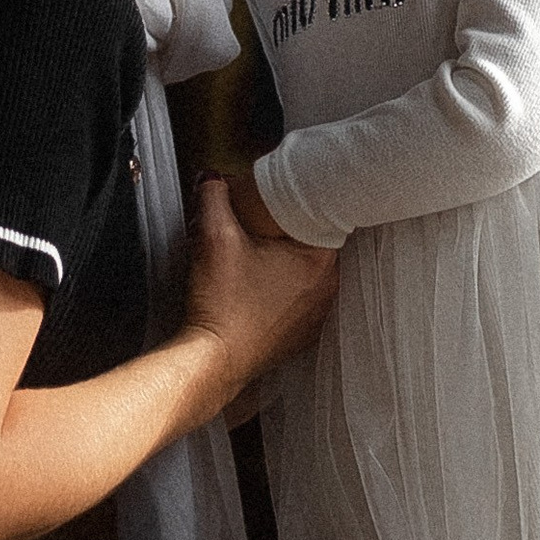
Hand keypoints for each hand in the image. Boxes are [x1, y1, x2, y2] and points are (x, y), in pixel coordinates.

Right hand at [184, 170, 335, 393]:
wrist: (212, 360)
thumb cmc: (221, 305)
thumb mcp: (214, 238)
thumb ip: (214, 197)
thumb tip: (212, 178)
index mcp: (320, 263)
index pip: (325, 217)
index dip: (300, 203)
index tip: (280, 198)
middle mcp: (327, 292)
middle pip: (316, 245)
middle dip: (290, 232)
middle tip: (264, 223)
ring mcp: (315, 318)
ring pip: (308, 274)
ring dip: (287, 262)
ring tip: (259, 253)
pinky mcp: (298, 337)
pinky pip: (298, 301)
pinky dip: (282, 290)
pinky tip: (257, 286)